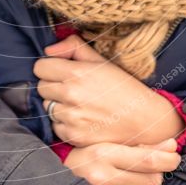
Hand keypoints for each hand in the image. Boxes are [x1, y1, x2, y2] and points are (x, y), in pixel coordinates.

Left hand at [35, 34, 183, 146]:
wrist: (145, 120)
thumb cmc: (124, 88)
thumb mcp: (102, 61)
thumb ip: (73, 47)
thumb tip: (49, 49)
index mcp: (76, 73)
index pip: (40, 67)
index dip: (50, 68)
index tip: (61, 72)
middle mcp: (71, 96)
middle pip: (41, 88)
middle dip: (53, 87)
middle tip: (73, 89)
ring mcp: (71, 118)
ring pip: (47, 108)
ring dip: (58, 106)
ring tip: (80, 105)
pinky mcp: (74, 136)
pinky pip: (56, 127)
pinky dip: (65, 125)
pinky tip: (83, 120)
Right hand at [64, 139, 180, 184]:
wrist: (60, 178)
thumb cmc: (89, 155)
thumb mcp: (111, 143)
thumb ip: (143, 145)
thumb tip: (172, 145)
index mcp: (105, 152)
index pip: (148, 159)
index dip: (168, 159)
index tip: (174, 156)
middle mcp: (103, 175)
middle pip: (152, 178)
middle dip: (158, 171)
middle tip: (156, 165)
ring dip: (148, 183)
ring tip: (135, 174)